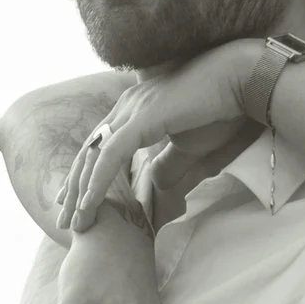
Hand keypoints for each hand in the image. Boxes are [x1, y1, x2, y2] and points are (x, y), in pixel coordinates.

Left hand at [60, 39, 270, 226]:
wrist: (240, 82)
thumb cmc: (221, 110)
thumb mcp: (190, 148)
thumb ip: (170, 165)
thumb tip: (157, 185)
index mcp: (135, 111)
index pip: (101, 146)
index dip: (86, 175)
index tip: (77, 203)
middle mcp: (126, 108)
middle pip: (90, 152)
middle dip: (74, 188)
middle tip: (65, 219)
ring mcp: (131, 111)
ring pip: (94, 157)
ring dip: (80, 192)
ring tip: (73, 222)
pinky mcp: (141, 120)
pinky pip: (110, 156)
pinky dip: (97, 182)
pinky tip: (88, 205)